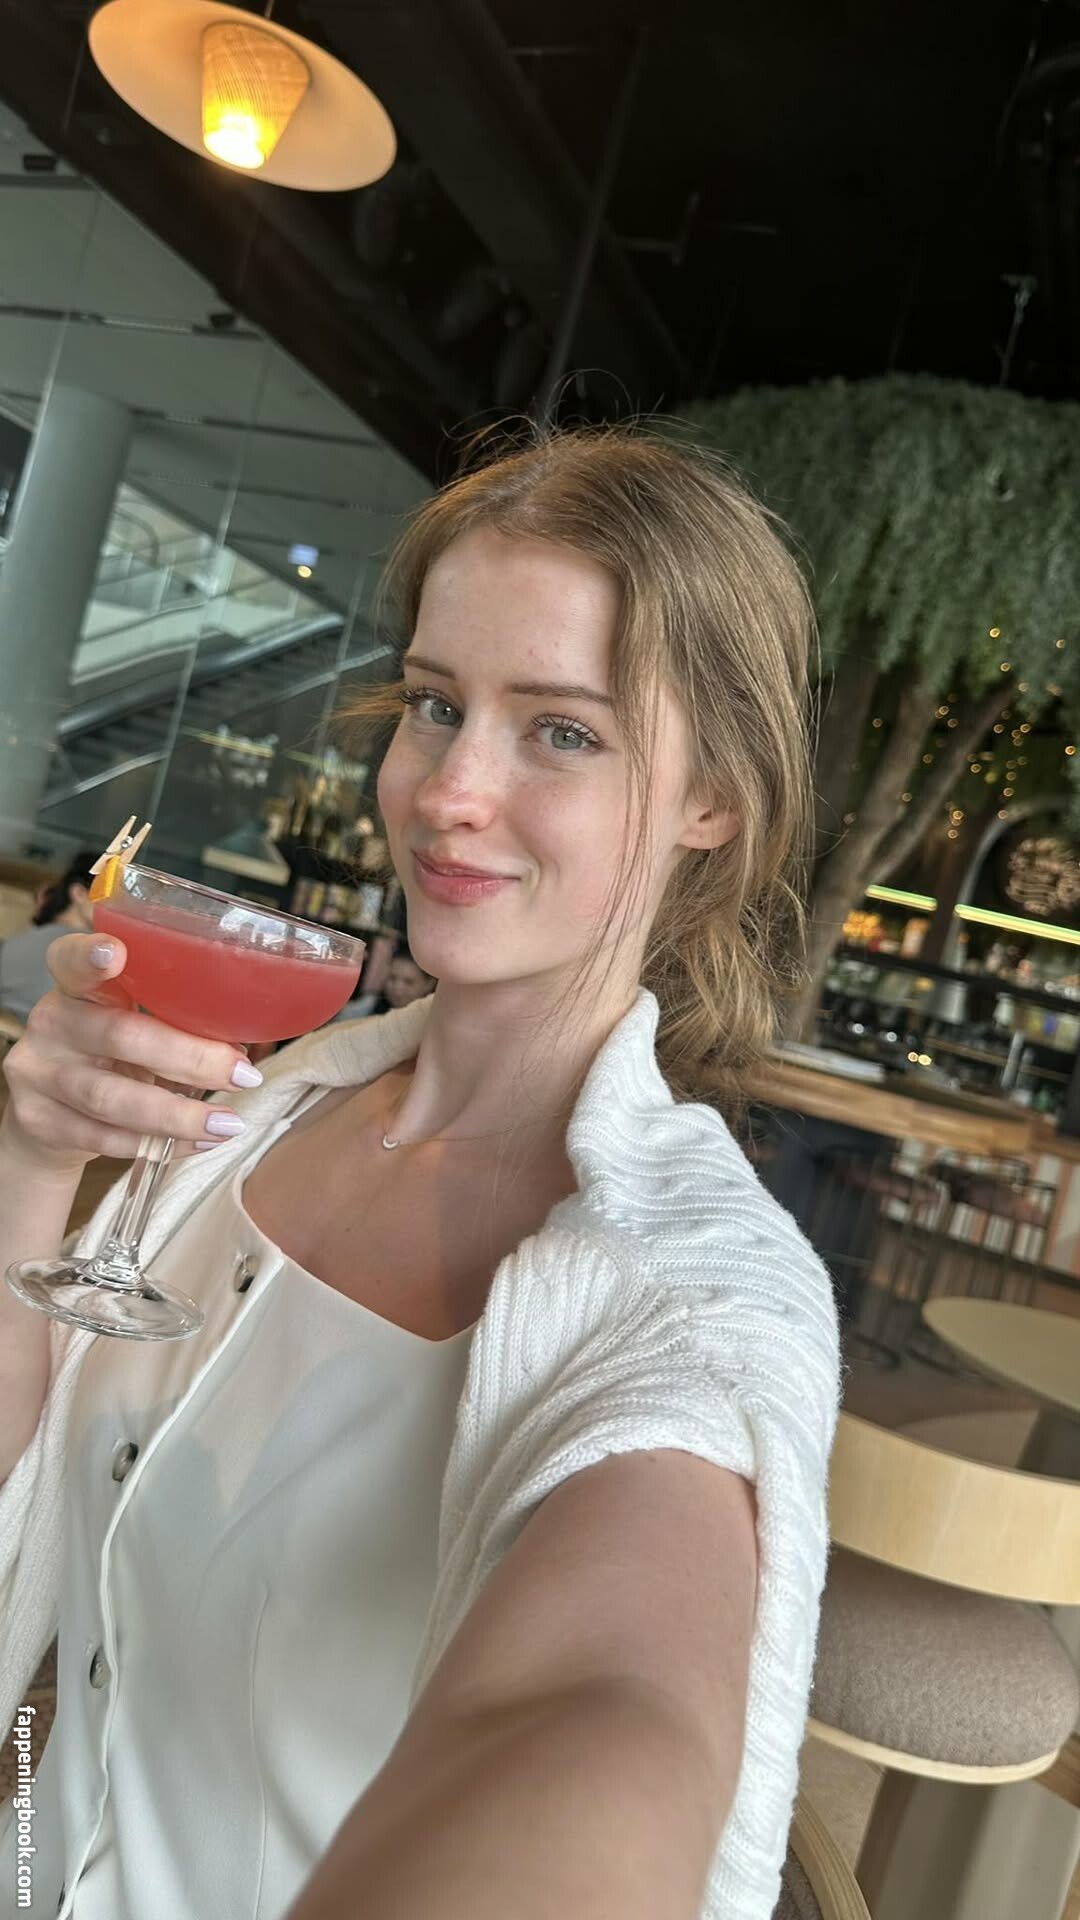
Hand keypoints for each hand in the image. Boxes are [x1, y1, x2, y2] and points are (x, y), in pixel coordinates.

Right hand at [1, 932, 260, 1179]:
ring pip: (111, 1097)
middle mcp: (52, 1022)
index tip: (117, 952)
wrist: (50, 1114)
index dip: (91, 956)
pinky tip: (199, 1142)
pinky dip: (160, 1143)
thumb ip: (170, 1021)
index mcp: (76, 985)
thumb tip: (240, 1048)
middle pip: (119, 1035)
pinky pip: (105, 1137)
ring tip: (228, 1124)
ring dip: (178, 1114)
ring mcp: (39, 1073)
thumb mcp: (127, 1023)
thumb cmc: (108, 1057)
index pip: (72, 960)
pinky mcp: (40, 1121)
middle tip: (243, 1075)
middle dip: (190, 1058)